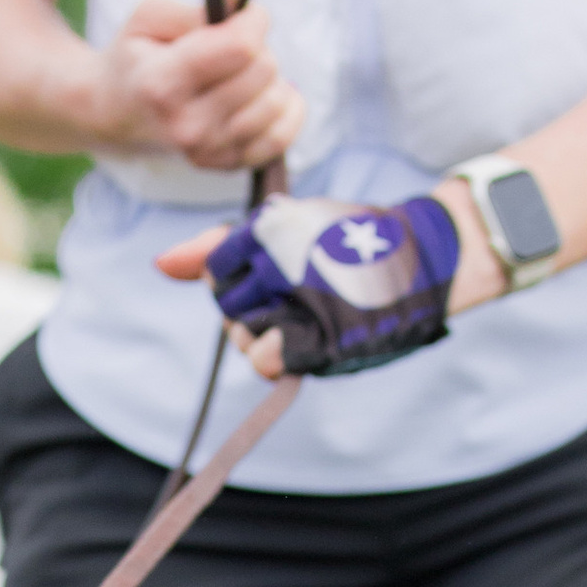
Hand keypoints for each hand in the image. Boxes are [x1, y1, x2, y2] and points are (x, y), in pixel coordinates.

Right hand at [88, 0, 303, 175]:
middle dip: (257, 48)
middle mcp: (185, 125)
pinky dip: (286, 111)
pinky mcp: (225, 164)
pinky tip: (265, 96)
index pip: (242, 47)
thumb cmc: (137, 57)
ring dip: (269, 79)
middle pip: (263, 70)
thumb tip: (241, 11)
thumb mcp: (149, 17)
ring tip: (240, 74)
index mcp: (162, 84)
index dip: (254, 20)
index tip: (244, 14)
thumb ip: (195, 10)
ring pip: (277, 100)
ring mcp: (207, 150)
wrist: (116, 111)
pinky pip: (282, 137)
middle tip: (231, 49)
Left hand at [158, 195, 462, 380]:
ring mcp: (297, 300)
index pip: (216, 267)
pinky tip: (300, 336)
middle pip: (226, 303)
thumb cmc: (351, 243)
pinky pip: (265, 359)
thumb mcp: (287, 229)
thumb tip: (160, 264)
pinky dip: (276, 352)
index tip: (271, 273)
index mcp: (271, 227)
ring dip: (262, 332)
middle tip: (291, 296)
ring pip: (241, 333)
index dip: (236, 276)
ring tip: (302, 314)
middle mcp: (278, 260)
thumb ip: (219, 247)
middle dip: (248, 306)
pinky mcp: (316, 340)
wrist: (427, 259)